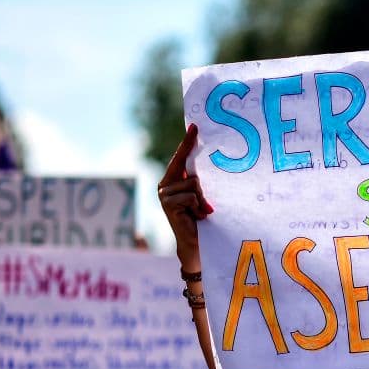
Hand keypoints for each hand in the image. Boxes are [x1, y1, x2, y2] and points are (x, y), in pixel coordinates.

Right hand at [158, 124, 211, 270]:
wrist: (195, 243)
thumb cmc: (201, 218)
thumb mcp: (200, 196)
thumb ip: (198, 181)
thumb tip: (204, 169)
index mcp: (173, 179)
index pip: (181, 157)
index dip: (188, 141)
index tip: (195, 126)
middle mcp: (165, 185)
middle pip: (193, 174)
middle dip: (202, 190)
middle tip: (203, 207)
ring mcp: (164, 194)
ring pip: (194, 184)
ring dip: (202, 200)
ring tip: (199, 213)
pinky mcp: (167, 203)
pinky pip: (191, 196)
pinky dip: (198, 206)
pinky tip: (196, 216)